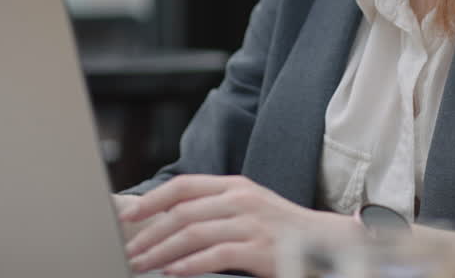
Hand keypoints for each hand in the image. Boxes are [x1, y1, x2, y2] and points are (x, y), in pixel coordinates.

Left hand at [118, 174, 351, 276]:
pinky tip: (173, 273)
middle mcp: (241, 200)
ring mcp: (252, 223)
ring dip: (161, 252)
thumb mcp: (248, 208)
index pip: (184, 186)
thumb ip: (213, 209)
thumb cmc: (280, 230)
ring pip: (193, 234)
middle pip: (182, 213)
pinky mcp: (261, 249)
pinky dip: (190, 265)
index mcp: (235, 186)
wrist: (326, 243)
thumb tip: (168, 222)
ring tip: (143, 265)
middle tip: (130, 251)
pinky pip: (216, 255)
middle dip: (150, 235)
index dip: (152, 200)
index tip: (128, 216)